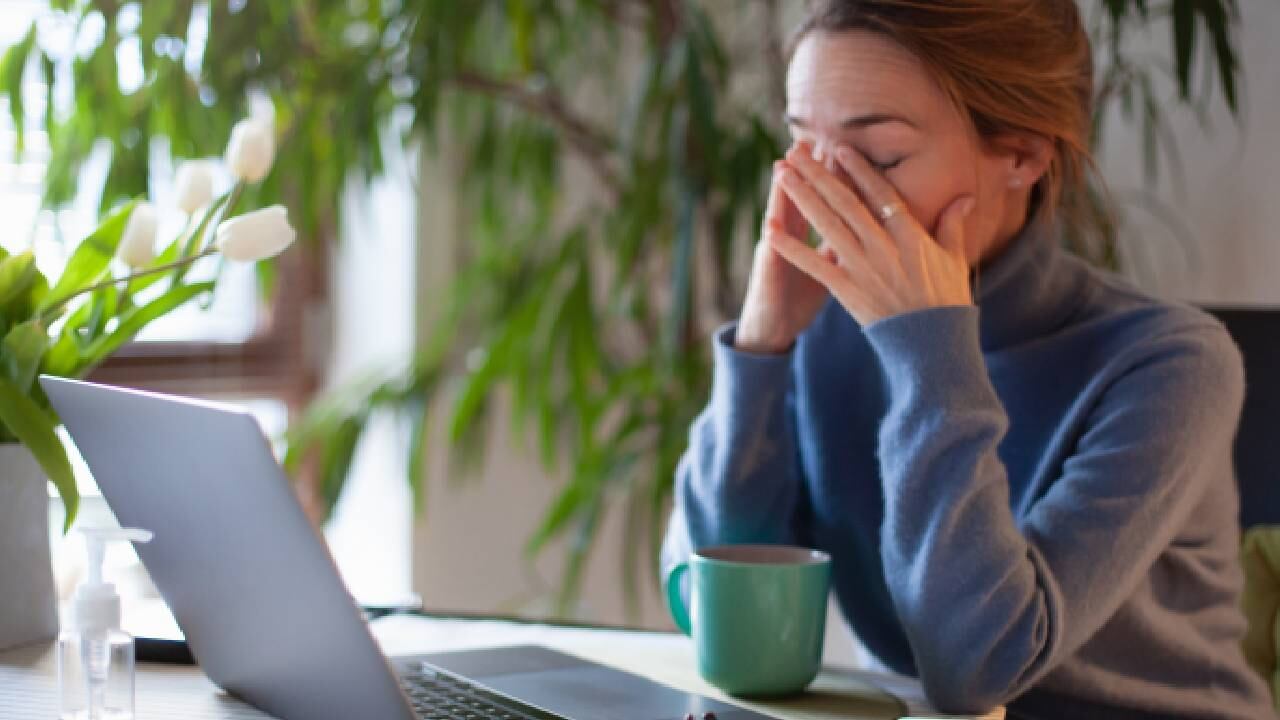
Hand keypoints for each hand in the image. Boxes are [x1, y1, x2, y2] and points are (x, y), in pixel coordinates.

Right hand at [735, 157, 835, 353]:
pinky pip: (770, 260)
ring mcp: (775, 255)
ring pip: (779, 219)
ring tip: (783, 166)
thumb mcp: (827, 269)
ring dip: (781, 194)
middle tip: (815, 140)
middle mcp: (788, 239)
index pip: (824, 201)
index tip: (843, 150)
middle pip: (802, 199)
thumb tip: (867, 225)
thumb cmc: (797, 299)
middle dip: (808, 172)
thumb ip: (842, 245)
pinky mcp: (767, 277)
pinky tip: (769, 225)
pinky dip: (771, 243)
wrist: (770, 329)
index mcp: (807, 236)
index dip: (833, 177)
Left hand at [770, 143, 974, 326]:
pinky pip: (813, 265)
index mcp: (909, 235)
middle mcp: (884, 246)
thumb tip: (965, 196)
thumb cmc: (946, 301)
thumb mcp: (954, 258)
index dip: (858, 169)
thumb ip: (953, 224)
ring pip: (827, 224)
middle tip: (796, 151)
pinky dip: (791, 248)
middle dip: (819, 174)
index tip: (838, 148)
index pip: (880, 193)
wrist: (933, 343)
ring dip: (802, 197)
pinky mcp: (847, 290)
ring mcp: (864, 267)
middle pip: (846, 202)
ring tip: (782, 174)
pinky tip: (770, 231)